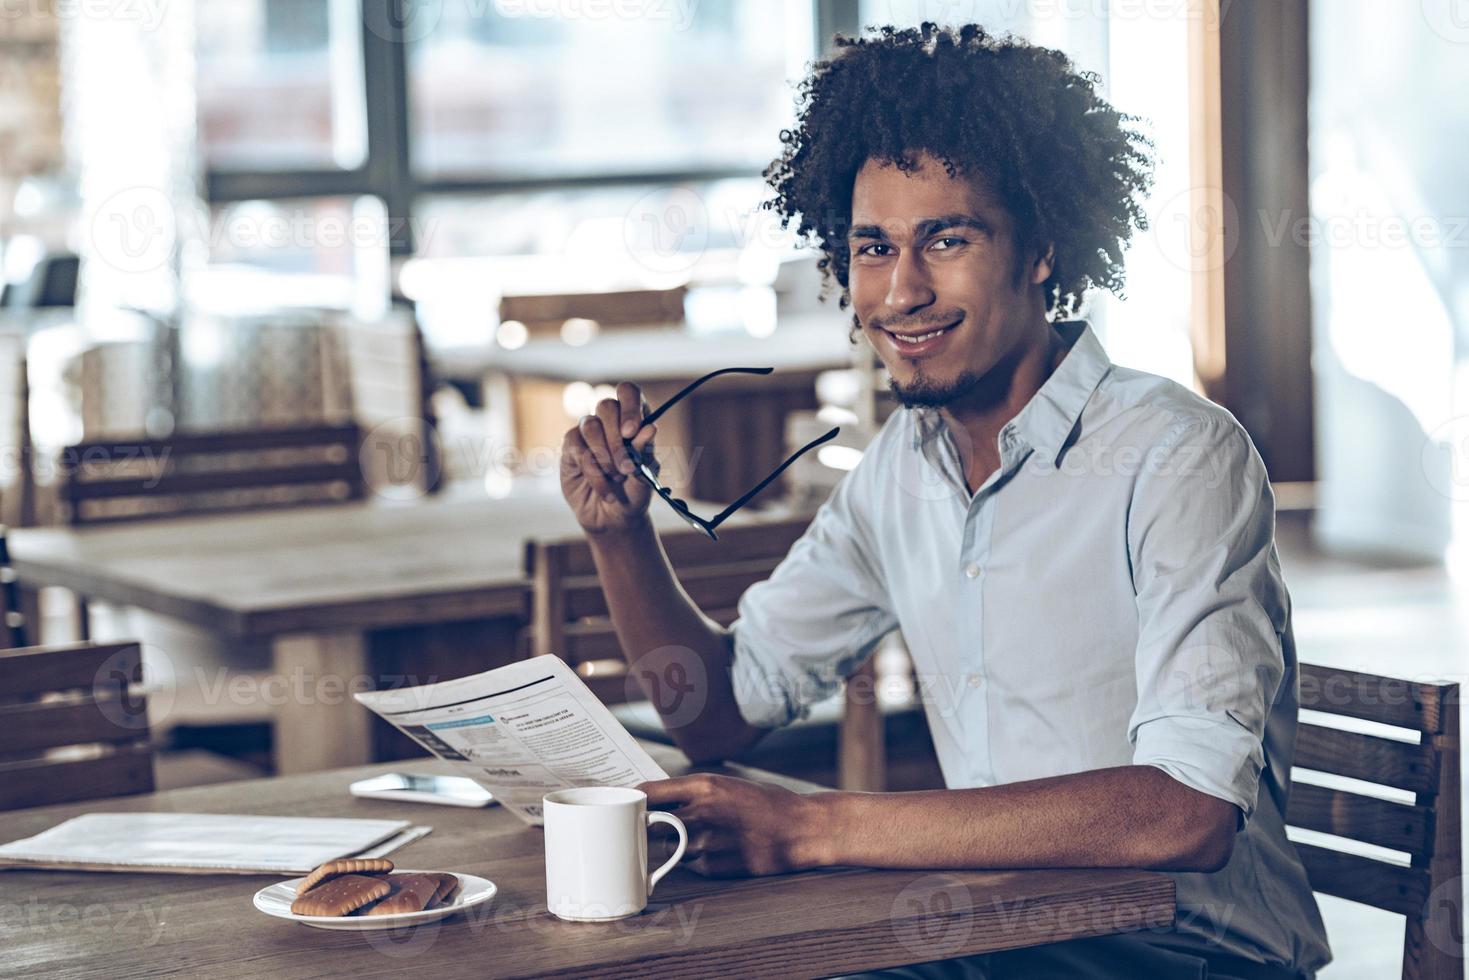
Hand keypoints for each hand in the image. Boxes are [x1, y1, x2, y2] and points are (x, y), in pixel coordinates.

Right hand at [560, 381, 658, 534]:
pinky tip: (605, 490)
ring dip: (605, 455)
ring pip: (590, 424)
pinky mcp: (571, 448)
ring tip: (616, 478)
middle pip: (606, 405)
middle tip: (626, 467)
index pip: (628, 393)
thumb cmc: (634, 493)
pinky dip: (594, 472)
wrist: (614, 519)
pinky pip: (578, 449)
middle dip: (617, 438)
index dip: (629, 406)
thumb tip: (650, 429)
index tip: (632, 432)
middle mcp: (610, 422)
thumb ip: (645, 453)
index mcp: (634, 420)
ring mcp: (589, 433)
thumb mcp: (645, 476)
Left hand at [639, 773, 830, 877]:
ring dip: (668, 845)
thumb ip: (692, 792)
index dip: (632, 799)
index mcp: (703, 785)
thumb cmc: (764, 803)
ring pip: (666, 847)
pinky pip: (687, 864)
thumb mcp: (727, 785)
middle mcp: (699, 813)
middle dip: (643, 826)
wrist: (799, 830)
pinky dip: (691, 859)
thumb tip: (654, 799)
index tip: (625, 803)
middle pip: (648, 823)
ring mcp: (704, 843)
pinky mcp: (711, 867)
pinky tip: (714, 851)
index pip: (648, 791)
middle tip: (640, 827)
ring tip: (691, 838)